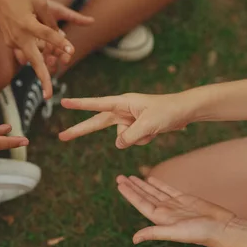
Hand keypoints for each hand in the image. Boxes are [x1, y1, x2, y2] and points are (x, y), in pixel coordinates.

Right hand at [0, 0, 92, 97]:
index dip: (60, 43)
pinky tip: (46, 49)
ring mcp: (13, 41)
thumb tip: (58, 36)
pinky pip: (27, 51)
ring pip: (33, 57)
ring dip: (45, 63)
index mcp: (27, 23)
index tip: (72, 51)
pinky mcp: (10, 43)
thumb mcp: (39, 1)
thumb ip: (50, 20)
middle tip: (49, 96)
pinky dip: (37, 51)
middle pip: (34, 61)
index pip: (47, 34)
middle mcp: (19, 36)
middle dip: (43, 79)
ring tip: (61, 66)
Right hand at [59, 93, 193, 148]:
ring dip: (137, 137)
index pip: (96, 104)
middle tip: (61, 136)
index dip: (79, 104)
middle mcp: (122, 110)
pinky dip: (143, 139)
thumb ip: (130, 135)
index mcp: (122, 102)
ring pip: (122, 137)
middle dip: (80, 130)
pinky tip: (155, 130)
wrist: (184, 111)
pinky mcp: (135, 127)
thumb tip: (118, 144)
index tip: (63, 102)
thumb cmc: (167, 111)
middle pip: (96, 123)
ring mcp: (127, 119)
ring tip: (153, 126)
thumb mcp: (148, 125)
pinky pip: (133, 140)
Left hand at [117, 176, 235, 246]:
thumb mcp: (175, 232)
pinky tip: (151, 179)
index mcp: (161, 219)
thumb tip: (134, 239)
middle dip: (132, 187)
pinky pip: (168, 189)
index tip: (119, 184)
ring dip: (143, 184)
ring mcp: (175, 205)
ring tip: (131, 176)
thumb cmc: (202, 234)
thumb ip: (154, 233)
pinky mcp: (186, 200)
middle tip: (119, 177)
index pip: (141, 203)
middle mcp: (166, 211)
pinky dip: (159, 184)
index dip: (129, 193)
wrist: (224, 229)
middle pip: (144, 196)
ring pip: (154, 192)